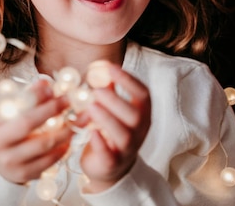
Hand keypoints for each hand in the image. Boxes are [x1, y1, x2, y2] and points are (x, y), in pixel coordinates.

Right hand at [0, 79, 72, 183]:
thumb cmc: (8, 129)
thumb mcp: (10, 110)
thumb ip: (26, 96)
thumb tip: (46, 82)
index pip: (16, 105)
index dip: (36, 96)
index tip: (53, 88)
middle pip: (27, 123)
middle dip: (52, 109)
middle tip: (70, 100)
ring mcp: (9, 161)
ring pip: (42, 144)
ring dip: (65, 130)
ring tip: (79, 119)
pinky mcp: (23, 174)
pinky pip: (48, 161)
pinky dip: (62, 148)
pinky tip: (70, 138)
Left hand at [79, 64, 151, 192]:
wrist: (109, 168)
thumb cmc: (111, 132)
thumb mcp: (113, 110)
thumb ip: (109, 90)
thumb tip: (102, 67)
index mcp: (142, 114)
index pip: (143, 94)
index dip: (128, 80)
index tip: (111, 68)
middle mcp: (139, 131)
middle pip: (135, 115)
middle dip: (116, 100)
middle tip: (96, 90)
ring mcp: (128, 149)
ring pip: (124, 134)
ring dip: (107, 118)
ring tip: (91, 106)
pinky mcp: (113, 163)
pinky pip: (109, 155)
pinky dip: (100, 143)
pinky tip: (91, 132)